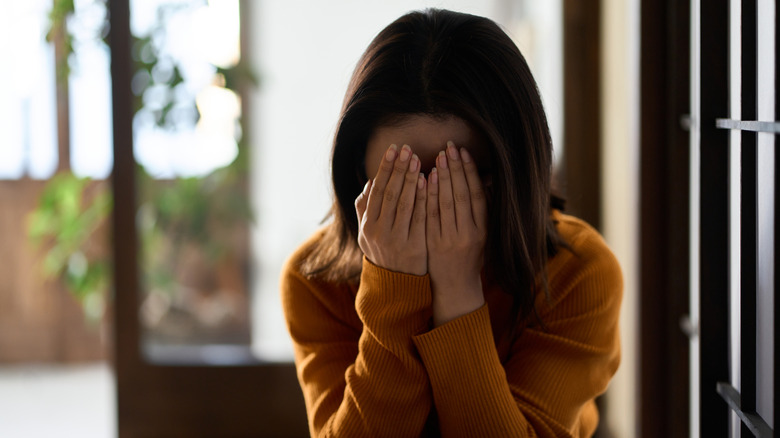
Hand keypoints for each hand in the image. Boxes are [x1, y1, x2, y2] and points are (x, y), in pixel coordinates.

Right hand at [355, 144, 427, 275]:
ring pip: (404, 203)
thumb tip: (369, 182)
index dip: (385, 169)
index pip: (376, 190)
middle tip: (407, 149)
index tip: (393, 149)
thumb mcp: (367, 234)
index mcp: (367, 225)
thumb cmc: (384, 253)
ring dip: (410, 179)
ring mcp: (396, 240)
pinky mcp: (415, 247)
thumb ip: (365, 208)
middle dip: (398, 169)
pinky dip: (422, 198)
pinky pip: (419, 217)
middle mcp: (379, 232)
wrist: (396, 286)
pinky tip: (428, 182)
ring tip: (418, 160)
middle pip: (389, 193)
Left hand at [426, 142, 487, 325]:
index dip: (470, 172)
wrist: (456, 286)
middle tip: (449, 148)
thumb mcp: (483, 234)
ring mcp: (449, 239)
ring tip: (438, 157)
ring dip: (442, 178)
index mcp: (483, 230)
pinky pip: (430, 216)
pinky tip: (426, 179)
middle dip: (455, 169)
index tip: (464, 153)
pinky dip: (428, 196)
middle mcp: (468, 234)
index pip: (476, 195)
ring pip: (445, 203)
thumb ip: (483, 208)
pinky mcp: (432, 244)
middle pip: (461, 195)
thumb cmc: (471, 255)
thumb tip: (485, 178)